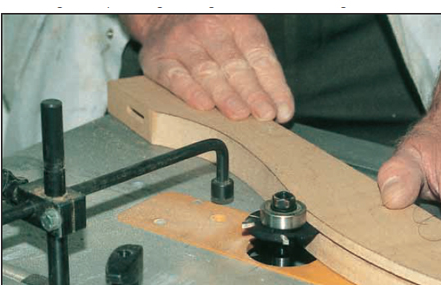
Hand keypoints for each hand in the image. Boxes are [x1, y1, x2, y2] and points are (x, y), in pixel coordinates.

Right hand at [121, 15, 293, 122]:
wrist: (162, 15)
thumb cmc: (210, 33)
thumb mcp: (239, 37)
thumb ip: (258, 69)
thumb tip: (280, 108)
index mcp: (236, 23)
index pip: (259, 55)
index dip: (273, 84)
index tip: (281, 110)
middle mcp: (209, 30)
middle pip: (235, 65)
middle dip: (252, 93)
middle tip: (264, 114)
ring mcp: (183, 43)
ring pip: (207, 71)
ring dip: (225, 95)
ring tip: (240, 114)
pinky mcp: (159, 59)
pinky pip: (175, 76)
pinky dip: (189, 91)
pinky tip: (203, 105)